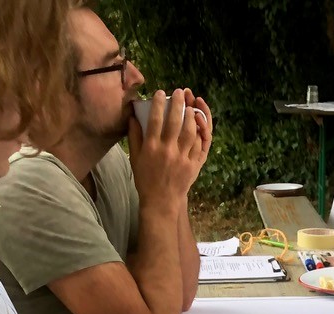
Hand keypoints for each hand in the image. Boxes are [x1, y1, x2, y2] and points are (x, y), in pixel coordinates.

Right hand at [128, 89, 209, 208]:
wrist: (161, 201)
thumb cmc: (145, 179)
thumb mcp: (135, 158)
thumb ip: (134, 136)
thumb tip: (133, 116)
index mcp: (152, 148)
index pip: (155, 119)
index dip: (158, 103)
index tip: (160, 93)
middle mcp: (168, 151)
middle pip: (175, 121)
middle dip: (178, 103)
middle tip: (180, 92)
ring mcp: (183, 158)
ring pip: (190, 131)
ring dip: (192, 116)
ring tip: (191, 106)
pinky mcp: (194, 165)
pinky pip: (199, 145)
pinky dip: (200, 132)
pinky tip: (198, 123)